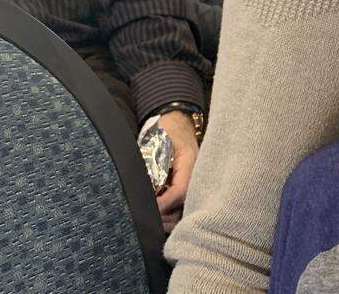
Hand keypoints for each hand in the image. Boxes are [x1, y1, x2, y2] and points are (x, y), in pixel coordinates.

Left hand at [156, 110, 199, 232]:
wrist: (177, 117)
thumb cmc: (167, 127)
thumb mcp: (159, 140)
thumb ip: (152, 161)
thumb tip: (143, 185)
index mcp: (190, 163)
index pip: (180, 191)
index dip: (164, 204)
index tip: (148, 210)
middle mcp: (195, 173)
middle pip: (186, 204)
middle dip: (168, 216)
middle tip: (150, 222)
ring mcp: (193, 178)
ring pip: (186, 205)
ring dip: (170, 216)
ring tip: (153, 221)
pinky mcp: (188, 181)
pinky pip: (183, 201)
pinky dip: (171, 210)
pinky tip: (159, 213)